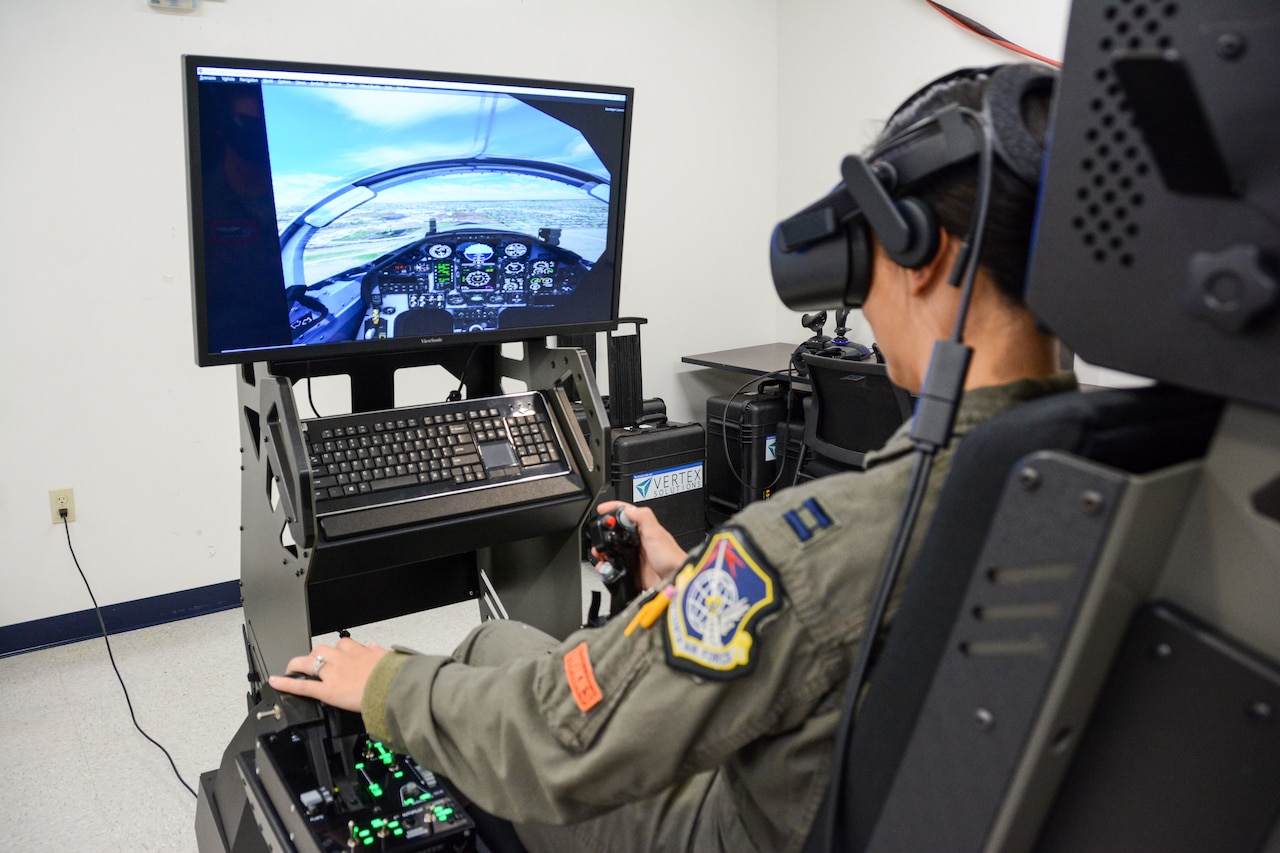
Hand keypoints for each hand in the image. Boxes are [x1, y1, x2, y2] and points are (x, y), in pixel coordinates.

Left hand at [268, 636, 390, 711]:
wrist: (393, 688)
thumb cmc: (395, 676)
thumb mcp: (389, 658)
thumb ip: (378, 652)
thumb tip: (375, 646)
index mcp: (361, 653)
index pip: (344, 644)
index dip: (336, 649)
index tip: (333, 653)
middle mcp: (344, 659)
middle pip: (322, 650)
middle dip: (315, 655)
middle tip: (311, 663)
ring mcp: (333, 674)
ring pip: (310, 662)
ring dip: (299, 664)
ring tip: (292, 669)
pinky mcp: (327, 690)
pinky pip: (303, 685)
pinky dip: (287, 683)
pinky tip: (276, 681)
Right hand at [594, 501, 686, 588]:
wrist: (674, 579)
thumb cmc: (671, 556)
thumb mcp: (656, 533)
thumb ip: (644, 518)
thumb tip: (628, 509)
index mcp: (643, 529)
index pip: (625, 514)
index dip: (613, 509)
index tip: (601, 509)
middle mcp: (638, 541)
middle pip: (615, 532)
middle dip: (603, 533)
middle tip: (596, 536)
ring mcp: (634, 555)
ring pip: (613, 549)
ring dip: (603, 550)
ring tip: (599, 553)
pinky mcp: (631, 569)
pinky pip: (615, 565)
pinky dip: (607, 566)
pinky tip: (605, 566)